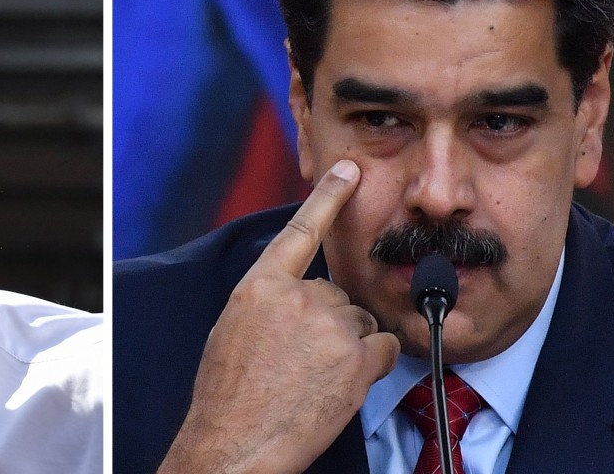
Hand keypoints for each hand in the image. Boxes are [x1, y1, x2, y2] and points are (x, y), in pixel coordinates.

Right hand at [158, 160, 399, 473]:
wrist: (236, 443)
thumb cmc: (229, 393)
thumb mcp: (233, 329)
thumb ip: (267, 299)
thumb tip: (291, 293)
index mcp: (260, 286)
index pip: (301, 229)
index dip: (328, 196)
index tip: (349, 171)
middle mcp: (298, 297)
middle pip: (335, 292)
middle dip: (327, 321)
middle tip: (302, 358)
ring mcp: (331, 325)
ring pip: (359, 321)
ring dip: (348, 345)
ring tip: (315, 376)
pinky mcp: (358, 357)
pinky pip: (384, 346)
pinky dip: (372, 364)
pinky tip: (343, 383)